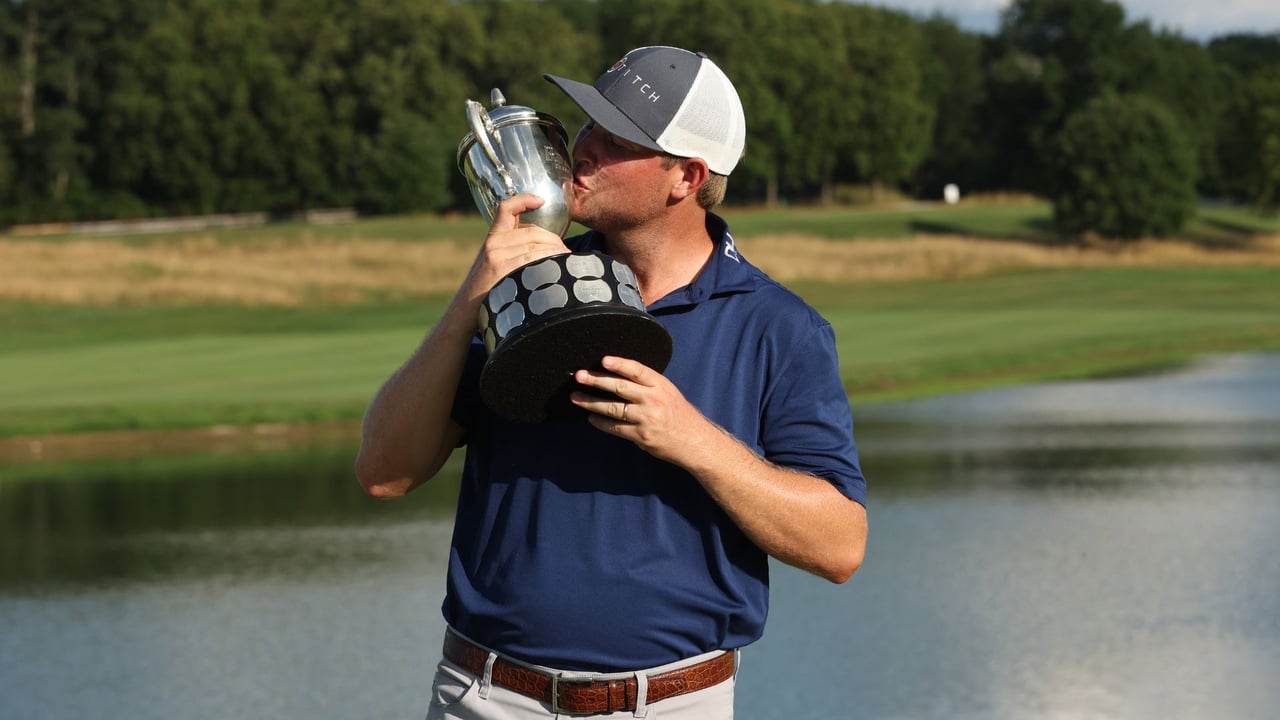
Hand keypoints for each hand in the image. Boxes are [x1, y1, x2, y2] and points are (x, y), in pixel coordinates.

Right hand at [461, 194, 569, 303]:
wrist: (464, 311)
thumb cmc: (485, 290)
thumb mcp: (491, 264)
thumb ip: (510, 251)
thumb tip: (542, 249)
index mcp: (492, 238)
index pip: (506, 209)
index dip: (524, 199)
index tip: (540, 200)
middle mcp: (493, 243)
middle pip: (533, 231)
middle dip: (554, 239)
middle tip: (565, 251)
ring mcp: (497, 256)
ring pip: (536, 245)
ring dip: (556, 251)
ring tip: (566, 260)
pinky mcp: (502, 270)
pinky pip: (532, 260)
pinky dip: (548, 261)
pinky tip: (557, 266)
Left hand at [570, 355, 705, 464]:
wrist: (696, 442)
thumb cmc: (680, 416)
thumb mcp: (669, 393)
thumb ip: (648, 385)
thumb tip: (618, 376)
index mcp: (661, 385)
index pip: (637, 370)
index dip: (619, 364)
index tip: (603, 360)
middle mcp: (654, 400)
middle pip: (620, 387)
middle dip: (596, 380)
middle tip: (579, 376)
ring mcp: (646, 418)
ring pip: (612, 408)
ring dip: (591, 402)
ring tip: (575, 397)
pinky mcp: (641, 436)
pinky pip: (615, 428)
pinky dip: (600, 422)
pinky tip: (591, 418)